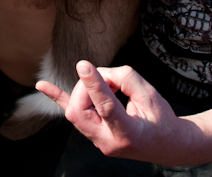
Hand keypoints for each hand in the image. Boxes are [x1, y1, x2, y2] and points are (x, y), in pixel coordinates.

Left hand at [37, 60, 179, 162]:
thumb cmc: (162, 120)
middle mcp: (108, 142)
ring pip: (76, 110)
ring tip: (112, 87)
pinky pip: (73, 115)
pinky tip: (42, 86)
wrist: (169, 146)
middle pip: (82, 108)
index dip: (94, 85)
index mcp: (128, 134)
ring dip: (87, 91)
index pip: (106, 108)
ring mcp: (97, 141)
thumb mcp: (151, 95)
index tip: (83, 65)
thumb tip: (100, 71)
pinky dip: (59, 98)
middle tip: (114, 80)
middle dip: (90, 86)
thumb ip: (126, 78)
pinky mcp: (94, 134)